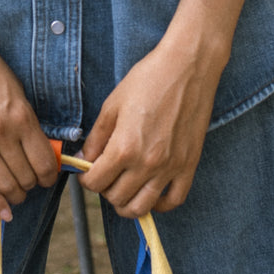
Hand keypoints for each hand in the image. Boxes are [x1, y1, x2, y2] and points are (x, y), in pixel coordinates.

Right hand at [0, 5, 57, 219]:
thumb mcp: (16, 90)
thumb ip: (28, 124)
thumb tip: (41, 154)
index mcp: (21, 117)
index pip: (44, 163)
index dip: (50, 175)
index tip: (49, 176)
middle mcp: (1, 133)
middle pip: (26, 178)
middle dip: (33, 185)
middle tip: (32, 183)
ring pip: (6, 185)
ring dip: (17, 195)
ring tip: (18, 194)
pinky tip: (5, 212)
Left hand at [79, 31, 226, 218]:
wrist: (188, 66)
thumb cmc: (149, 79)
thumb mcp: (112, 105)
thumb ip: (96, 138)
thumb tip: (84, 159)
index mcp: (124, 148)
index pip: (95, 184)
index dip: (87, 180)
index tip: (89, 172)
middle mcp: (146, 163)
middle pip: (116, 198)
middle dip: (105, 190)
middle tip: (107, 176)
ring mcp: (169, 167)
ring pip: (141, 208)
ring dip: (127, 204)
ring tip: (124, 190)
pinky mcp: (188, 165)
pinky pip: (173, 200)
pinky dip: (159, 204)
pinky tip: (150, 193)